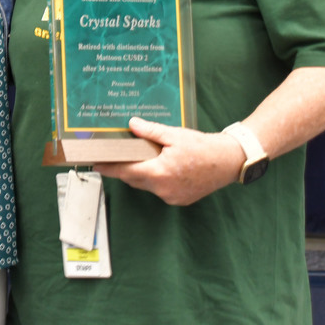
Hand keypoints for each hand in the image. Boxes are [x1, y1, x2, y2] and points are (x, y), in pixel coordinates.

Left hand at [94, 117, 244, 205]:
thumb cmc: (202, 147)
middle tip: (113, 157)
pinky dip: (155, 180)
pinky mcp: (179, 200)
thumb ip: (150, 131)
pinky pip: (159, 190)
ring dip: (141, 173)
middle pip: (134, 179)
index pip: (126, 170)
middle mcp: (163, 189)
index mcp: (159, 173)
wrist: (228, 162)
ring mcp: (171, 197)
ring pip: (147, 185)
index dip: (109, 167)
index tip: (96, 164)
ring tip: (138, 158)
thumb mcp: (174, 134)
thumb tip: (132, 124)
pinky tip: (158, 167)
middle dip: (123, 169)